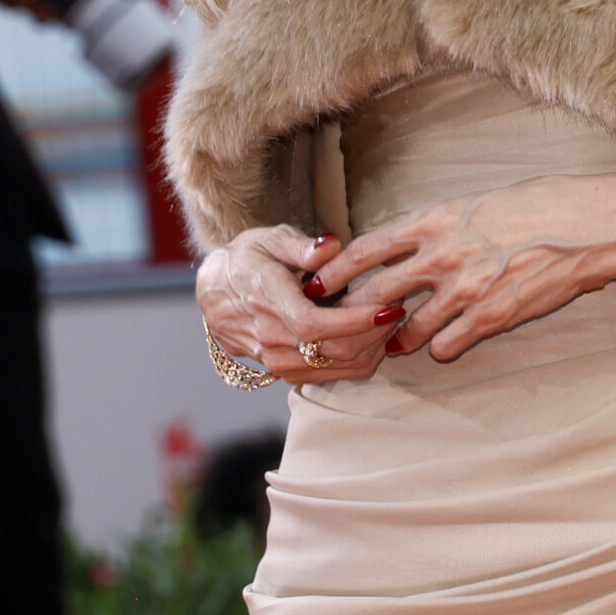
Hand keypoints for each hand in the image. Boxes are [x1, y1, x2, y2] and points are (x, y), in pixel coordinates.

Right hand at [195, 226, 406, 384]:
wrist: (215, 291)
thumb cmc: (248, 259)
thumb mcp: (269, 239)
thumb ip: (301, 245)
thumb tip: (331, 245)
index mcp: (266, 301)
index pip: (313, 325)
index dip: (354, 322)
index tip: (387, 308)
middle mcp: (270, 338)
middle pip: (332, 351)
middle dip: (374, 334)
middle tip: (400, 306)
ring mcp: (276, 361)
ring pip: (335, 368)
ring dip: (370, 349)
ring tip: (392, 321)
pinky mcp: (284, 372)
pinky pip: (329, 375)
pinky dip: (357, 360)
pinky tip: (373, 337)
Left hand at [313, 173, 615, 362]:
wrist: (587, 225)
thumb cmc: (537, 205)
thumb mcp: (476, 203)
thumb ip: (440, 226)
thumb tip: (411, 241)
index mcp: (433, 220)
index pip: (365, 249)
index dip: (335, 271)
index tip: (317, 283)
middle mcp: (439, 254)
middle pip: (374, 295)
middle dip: (352, 315)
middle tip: (339, 327)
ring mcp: (463, 289)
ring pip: (406, 328)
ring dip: (395, 340)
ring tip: (391, 345)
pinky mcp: (489, 317)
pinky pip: (445, 345)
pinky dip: (440, 348)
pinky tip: (443, 346)